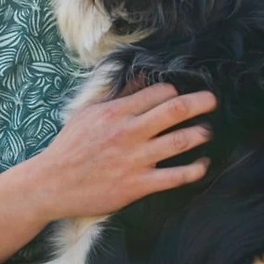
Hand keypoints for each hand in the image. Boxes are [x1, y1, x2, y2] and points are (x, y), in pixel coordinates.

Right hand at [32, 84, 215, 219]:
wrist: (51, 184)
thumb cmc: (68, 148)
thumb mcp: (86, 113)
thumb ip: (114, 97)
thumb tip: (137, 78)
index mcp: (116, 112)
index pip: (158, 92)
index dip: (175, 90)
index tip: (181, 93)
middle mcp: (129, 132)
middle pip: (176, 110)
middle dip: (201, 102)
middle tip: (212, 100)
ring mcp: (135, 159)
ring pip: (181, 141)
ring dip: (201, 133)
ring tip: (207, 131)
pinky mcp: (138, 185)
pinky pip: (176, 176)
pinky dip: (195, 169)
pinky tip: (203, 164)